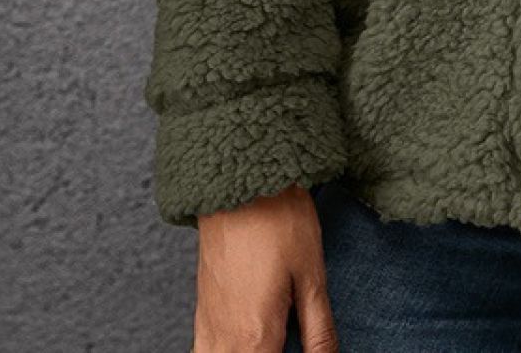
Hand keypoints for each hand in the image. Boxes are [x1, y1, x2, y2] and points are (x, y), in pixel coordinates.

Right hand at [192, 183, 335, 352]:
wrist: (238, 184)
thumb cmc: (278, 221)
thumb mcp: (311, 274)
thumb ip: (319, 331)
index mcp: (256, 337)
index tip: (311, 347)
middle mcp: (225, 342)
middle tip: (293, 338)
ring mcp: (208, 330)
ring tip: (275, 338)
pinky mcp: (201, 315)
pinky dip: (228, 352)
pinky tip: (247, 342)